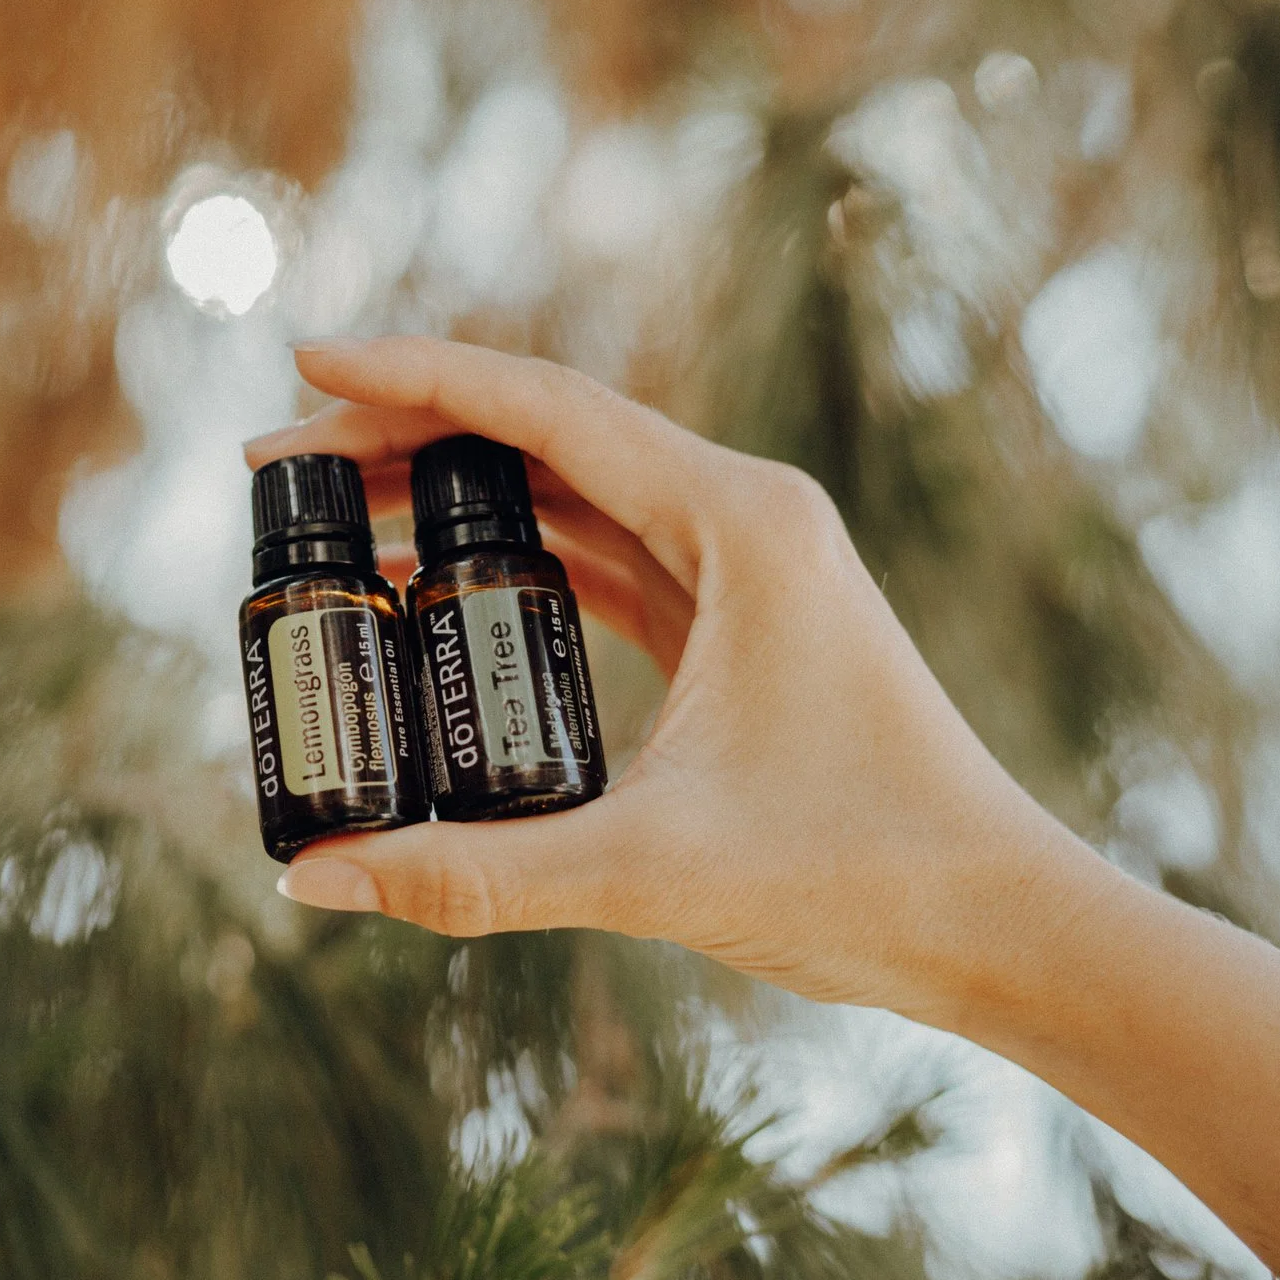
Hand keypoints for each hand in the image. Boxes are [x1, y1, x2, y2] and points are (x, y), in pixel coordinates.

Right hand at [243, 337, 1094, 1022]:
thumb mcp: (650, 869)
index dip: (413, 378)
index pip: (544, 410)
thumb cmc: (862, 874)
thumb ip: (473, 874)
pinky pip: (608, 558)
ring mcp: (747, 566)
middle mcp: (746, 515)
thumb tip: (310, 878)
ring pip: (573, 497)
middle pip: (546, 438)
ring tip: (332, 519)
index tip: (305, 359)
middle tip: (279, 468)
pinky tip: (433, 588)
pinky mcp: (742, 623)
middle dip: (408, 440)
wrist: (999, 920)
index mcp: (740, 520)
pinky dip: (517, 561)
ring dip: (456, 500)